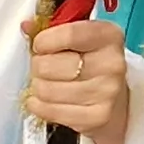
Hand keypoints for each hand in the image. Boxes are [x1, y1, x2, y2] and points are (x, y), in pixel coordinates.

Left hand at [23, 17, 132, 143]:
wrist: (117, 100)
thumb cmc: (92, 64)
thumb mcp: (78, 39)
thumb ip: (52, 29)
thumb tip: (27, 26)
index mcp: (108, 36)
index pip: (68, 34)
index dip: (44, 40)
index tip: (39, 45)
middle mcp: (111, 63)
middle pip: (49, 65)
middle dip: (38, 66)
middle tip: (43, 67)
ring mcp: (106, 92)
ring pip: (46, 90)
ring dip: (38, 87)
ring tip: (48, 84)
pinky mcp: (97, 117)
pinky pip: (49, 110)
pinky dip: (39, 105)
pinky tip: (47, 100)